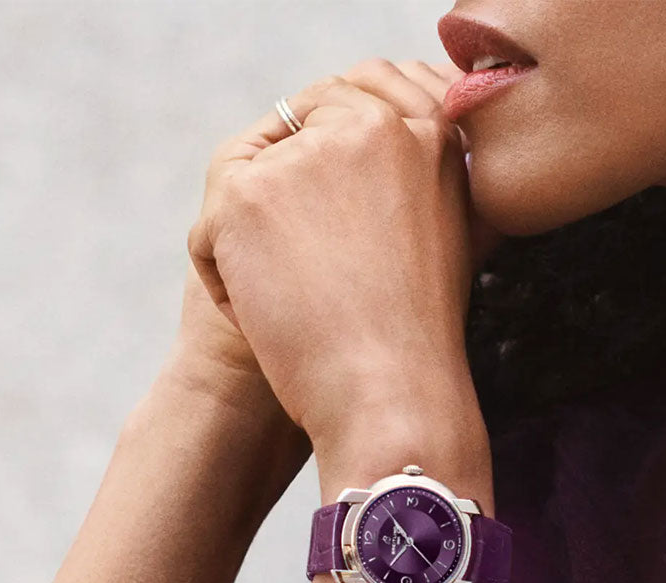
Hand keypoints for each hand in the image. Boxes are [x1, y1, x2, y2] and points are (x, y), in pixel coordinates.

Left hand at [186, 59, 488, 457]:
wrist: (390, 394)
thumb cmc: (420, 337)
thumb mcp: (454, 237)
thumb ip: (422, 179)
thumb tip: (389, 152)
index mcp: (428, 130)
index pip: (347, 105)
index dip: (321, 168)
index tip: (325, 233)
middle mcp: (369, 123)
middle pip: (288, 136)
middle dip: (284, 198)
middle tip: (312, 275)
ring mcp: (305, 155)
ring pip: (246, 182)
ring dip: (256, 243)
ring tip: (299, 301)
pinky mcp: (248, 195)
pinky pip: (211, 231)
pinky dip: (226, 281)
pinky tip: (271, 318)